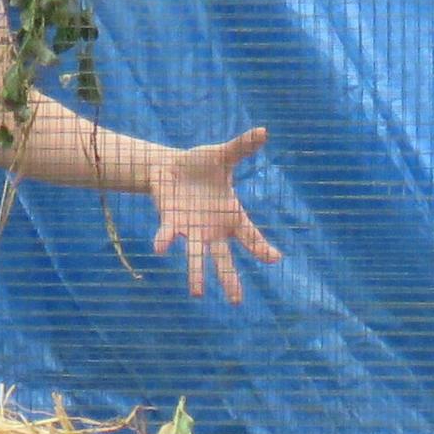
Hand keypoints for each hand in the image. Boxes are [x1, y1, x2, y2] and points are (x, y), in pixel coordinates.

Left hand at [148, 128, 283, 300]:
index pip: (249, 235)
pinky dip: (164, 240)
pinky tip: (160, 248)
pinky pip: (168, 235)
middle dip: (230, 279)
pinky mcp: (170, 223)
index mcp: (230, 215)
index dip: (261, 247)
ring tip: (198, 293)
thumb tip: (264, 131)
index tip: (273, 258)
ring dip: (196, 273)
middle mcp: (212, 230)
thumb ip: (242, 147)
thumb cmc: (202, 164)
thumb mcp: (222, 155)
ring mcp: (191, 230)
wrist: (170, 167)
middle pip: (224, 258)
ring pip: (196, 256)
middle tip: (237, 302)